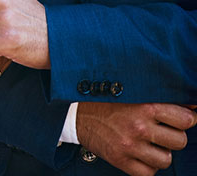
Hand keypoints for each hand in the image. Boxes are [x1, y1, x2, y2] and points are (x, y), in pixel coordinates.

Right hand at [76, 102, 196, 175]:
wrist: (76, 113)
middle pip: (180, 141)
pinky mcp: (122, 162)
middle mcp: (138, 127)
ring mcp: (130, 147)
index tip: (182, 117)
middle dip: (174, 135)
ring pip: (167, 159)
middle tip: (161, 129)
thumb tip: (191, 106)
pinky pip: (150, 173)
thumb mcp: (132, 93)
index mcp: (143, 106)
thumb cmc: (105, 101)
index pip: (185, 119)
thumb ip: (160, 99)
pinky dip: (148, 165)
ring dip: (161, 152)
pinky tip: (139, 153)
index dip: (187, 118)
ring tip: (148, 142)